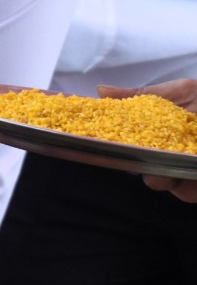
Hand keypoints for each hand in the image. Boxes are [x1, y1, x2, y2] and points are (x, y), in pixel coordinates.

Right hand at [99, 80, 196, 201]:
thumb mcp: (182, 90)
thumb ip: (143, 94)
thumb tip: (100, 91)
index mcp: (159, 130)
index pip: (129, 139)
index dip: (110, 141)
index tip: (98, 142)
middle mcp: (169, 151)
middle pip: (145, 168)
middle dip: (148, 170)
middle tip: (154, 167)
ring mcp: (185, 169)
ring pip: (165, 184)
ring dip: (170, 181)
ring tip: (182, 171)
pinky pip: (187, 193)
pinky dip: (190, 187)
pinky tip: (195, 175)